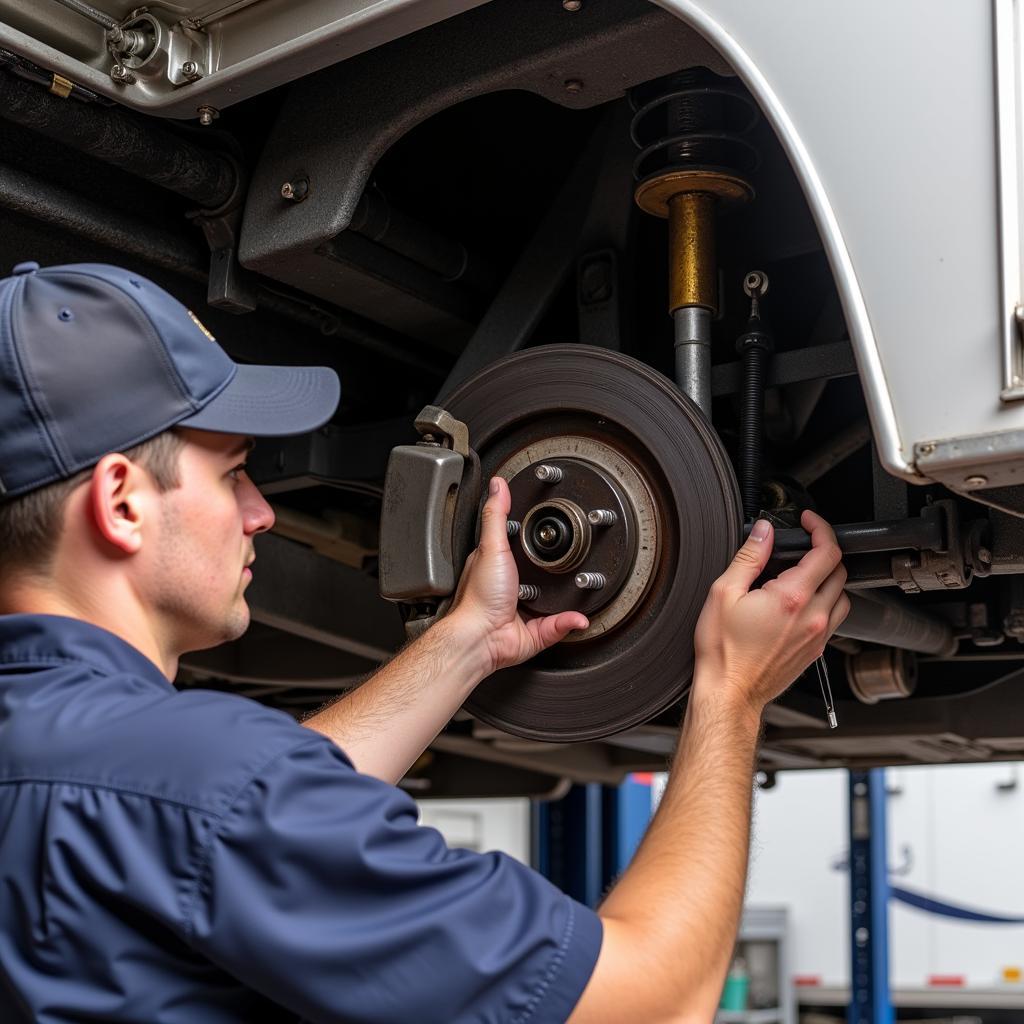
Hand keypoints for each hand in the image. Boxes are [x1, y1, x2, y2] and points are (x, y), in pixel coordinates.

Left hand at [446, 477, 588, 674]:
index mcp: (497, 565)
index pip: (518, 545)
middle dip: (557, 570)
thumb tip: (498, 485)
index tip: (550, 528)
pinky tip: (578, 616)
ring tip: (580, 587)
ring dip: (567, 597)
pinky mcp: (534, 632)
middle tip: (574, 560)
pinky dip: (570, 621)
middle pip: (540, 573)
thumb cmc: (480, 598)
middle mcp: (509, 588)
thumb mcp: (491, 547)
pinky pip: (559, 625)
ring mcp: (523, 611)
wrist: (482, 637)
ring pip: (553, 601)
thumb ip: (497, 516)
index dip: (533, 538)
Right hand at [692, 509, 849, 714]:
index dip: (820, 529)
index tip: (808, 522)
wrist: (729, 691)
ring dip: (829, 578)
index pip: (826, 552)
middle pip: (840, 571)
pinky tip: (802, 603)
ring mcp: (818, 635)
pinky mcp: (816, 650)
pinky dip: (826, 602)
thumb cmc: (723, 651)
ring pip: (843, 596)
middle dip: (824, 551)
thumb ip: (749, 557)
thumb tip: (764, 532)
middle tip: (802, 546)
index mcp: (792, 597)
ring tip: (804, 574)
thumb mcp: (723, 593)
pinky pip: (834, 618)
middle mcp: (813, 616)